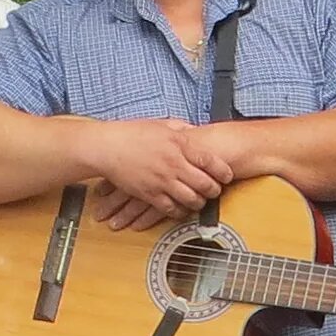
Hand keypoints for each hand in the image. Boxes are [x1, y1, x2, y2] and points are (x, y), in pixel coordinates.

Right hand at [89, 119, 233, 229]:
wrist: (107, 147)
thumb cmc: (133, 133)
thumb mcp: (162, 124)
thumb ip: (182, 129)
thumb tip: (197, 131)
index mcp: (180, 145)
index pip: (212, 162)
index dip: (224, 172)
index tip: (227, 176)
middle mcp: (174, 164)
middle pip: (205, 184)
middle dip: (214, 190)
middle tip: (215, 191)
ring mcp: (162, 181)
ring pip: (191, 200)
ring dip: (199, 203)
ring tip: (199, 201)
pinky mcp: (150, 194)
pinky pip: (171, 209)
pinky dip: (179, 211)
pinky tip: (181, 209)